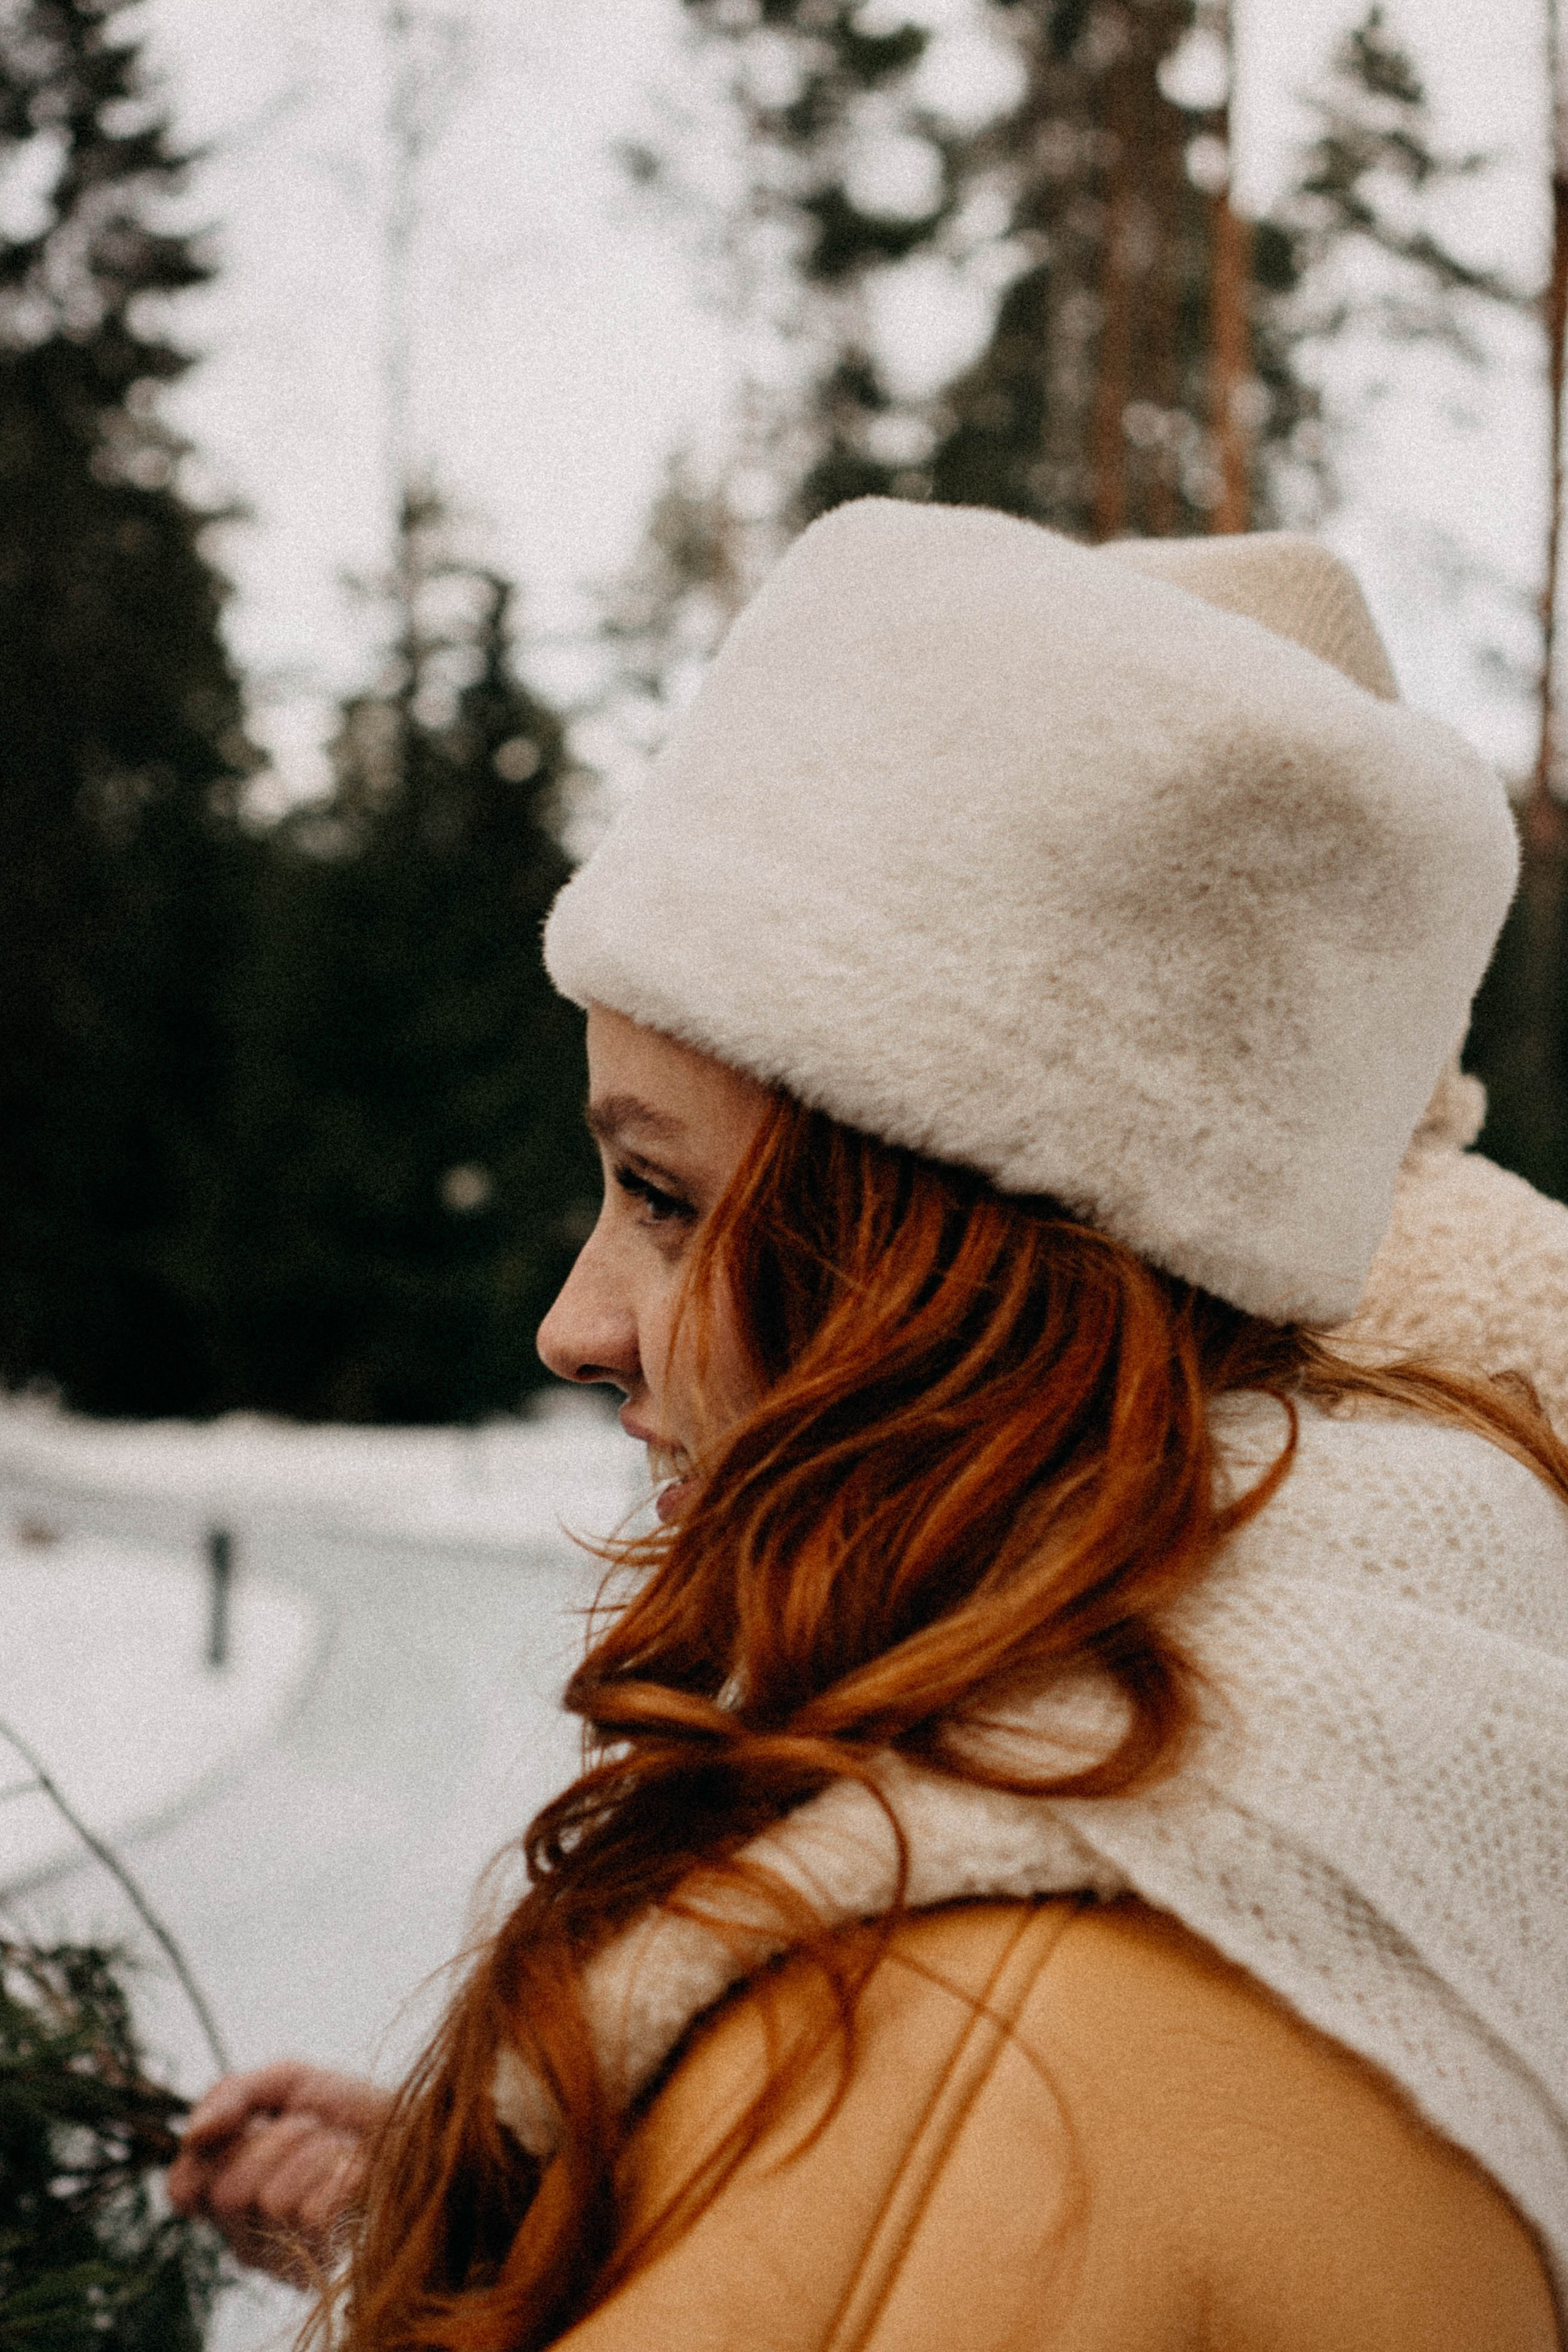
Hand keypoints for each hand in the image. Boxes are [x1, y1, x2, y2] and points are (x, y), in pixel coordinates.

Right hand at [166, 2061, 393, 2283]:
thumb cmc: (352, 2110)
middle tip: (312, 2130)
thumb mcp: (288, 2082)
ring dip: (317, 2153)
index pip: (184, 2189)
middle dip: (279, 2139)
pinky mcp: (324, 2260)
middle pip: (228, 2190)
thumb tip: (194, 2133)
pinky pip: (314, 2214)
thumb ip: (232, 2094)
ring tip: (341, 2150)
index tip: (250, 2122)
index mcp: (227, 2195)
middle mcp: (245, 2236)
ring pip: (273, 2199)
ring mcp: (282, 2256)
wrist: (421, 2125)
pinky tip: (359, 2174)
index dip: (214, 2152)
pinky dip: (343, 2176)